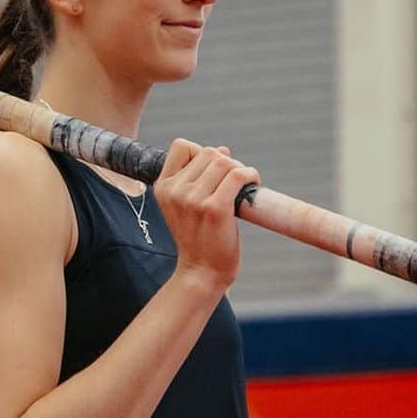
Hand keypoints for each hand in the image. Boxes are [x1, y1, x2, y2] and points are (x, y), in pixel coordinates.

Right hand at [154, 139, 259, 290]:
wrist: (201, 272)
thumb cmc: (198, 239)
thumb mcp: (183, 206)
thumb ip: (195, 178)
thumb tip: (222, 150)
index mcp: (163, 187)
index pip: (181, 146)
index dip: (200, 152)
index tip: (212, 171)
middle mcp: (175, 191)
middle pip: (209, 152)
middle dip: (226, 162)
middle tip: (234, 181)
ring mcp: (194, 199)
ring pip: (224, 161)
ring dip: (240, 169)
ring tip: (244, 184)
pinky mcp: (215, 208)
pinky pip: (237, 175)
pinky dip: (250, 175)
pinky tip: (253, 184)